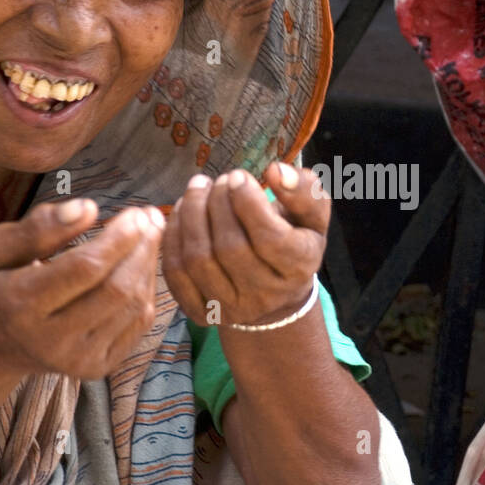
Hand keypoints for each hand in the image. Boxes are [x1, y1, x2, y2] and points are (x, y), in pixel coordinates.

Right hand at [0, 199, 163, 381]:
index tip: (136, 212)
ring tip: (149, 235)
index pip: (85, 268)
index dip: (118, 238)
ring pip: (133, 306)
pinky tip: (141, 266)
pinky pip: (138, 325)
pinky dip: (147, 290)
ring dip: (148, 266)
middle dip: (141, 249)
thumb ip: (39, 227)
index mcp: (21, 305)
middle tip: (151, 217)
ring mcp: (77, 360)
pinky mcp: (97, 368)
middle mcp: (51, 340)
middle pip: (116, 289)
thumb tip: (89, 208)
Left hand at [162, 162, 328, 326]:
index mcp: (298, 269)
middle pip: (230, 248)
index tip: (238, 176)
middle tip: (218, 180)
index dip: (248, 203)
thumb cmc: (294, 240)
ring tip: (198, 189)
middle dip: (217, 204)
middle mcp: (266, 296)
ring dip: (191, 215)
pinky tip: (181, 212)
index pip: (270, 238)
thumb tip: (275, 171)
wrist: (275, 293)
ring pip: (198, 259)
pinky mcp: (201, 313)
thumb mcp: (311, 216)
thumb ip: (304, 190)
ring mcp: (231, 309)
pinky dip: (172, 236)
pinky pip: (176, 273)